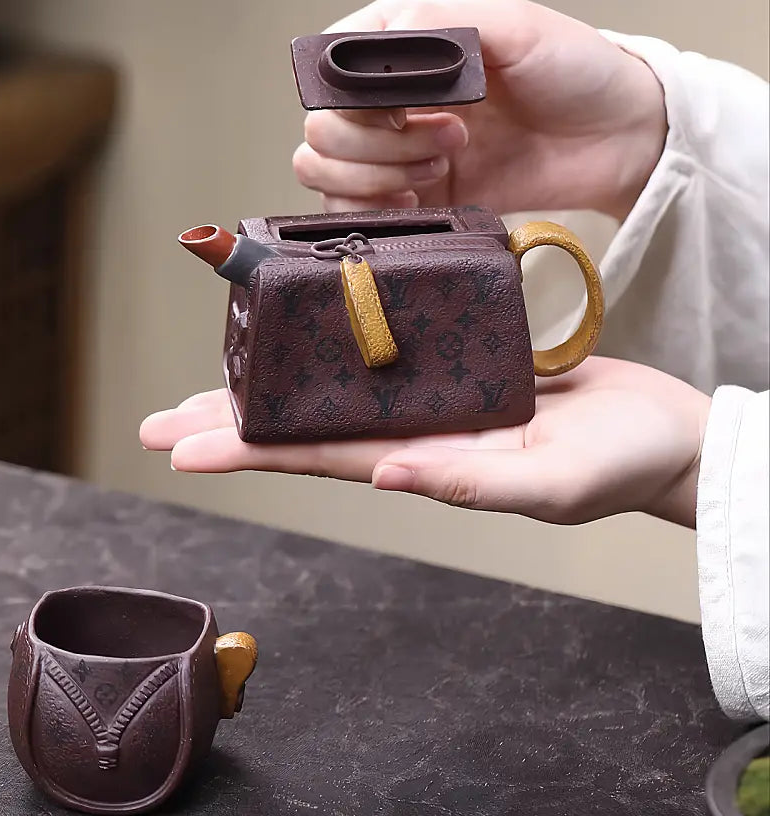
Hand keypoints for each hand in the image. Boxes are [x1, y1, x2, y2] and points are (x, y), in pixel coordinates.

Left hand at [139, 358, 710, 527]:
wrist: (659, 435)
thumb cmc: (617, 467)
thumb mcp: (547, 482)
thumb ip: (469, 480)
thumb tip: (387, 473)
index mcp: (421, 459)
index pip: (313, 458)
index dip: (243, 454)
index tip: (178, 450)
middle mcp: (410, 430)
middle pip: (301, 427)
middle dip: (227, 425)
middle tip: (157, 424)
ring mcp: (428, 397)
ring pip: (329, 388)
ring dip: (267, 384)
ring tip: (206, 384)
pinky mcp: (455, 363)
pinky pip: (378, 351)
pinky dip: (332, 341)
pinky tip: (302, 334)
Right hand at [292, 0, 666, 219]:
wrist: (614, 140)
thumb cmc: (574, 71)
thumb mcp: (514, 24)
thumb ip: (441, 25)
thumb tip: (380, 43)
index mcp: (399, 42)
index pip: (326, 70)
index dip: (352, 98)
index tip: (404, 107)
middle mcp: (386, 97)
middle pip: (320, 129)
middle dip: (377, 144)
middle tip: (449, 138)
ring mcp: (393, 151)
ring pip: (323, 171)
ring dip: (377, 176)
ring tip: (441, 167)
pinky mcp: (408, 198)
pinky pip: (351, 212)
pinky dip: (374, 211)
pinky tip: (420, 200)